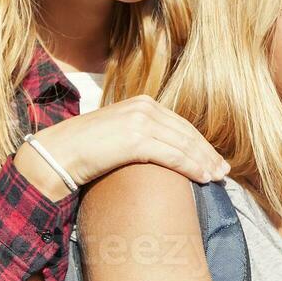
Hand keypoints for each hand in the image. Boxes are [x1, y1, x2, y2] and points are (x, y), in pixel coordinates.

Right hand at [17, 96, 229, 197]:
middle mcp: (144, 107)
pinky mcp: (136, 139)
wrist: (57, 153)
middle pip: (187, 133)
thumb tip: (160, 151)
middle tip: (224, 170)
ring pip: (184, 144)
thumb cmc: (85, 149)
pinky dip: (192, 167)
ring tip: (218, 177)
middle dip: (207, 152)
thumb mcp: (118, 134)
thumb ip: (140, 135)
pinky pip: (173, 155)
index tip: (213, 158)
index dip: (199, 142)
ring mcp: (140, 121)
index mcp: (141, 103)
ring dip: (204, 162)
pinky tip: (203, 177)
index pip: (180, 124)